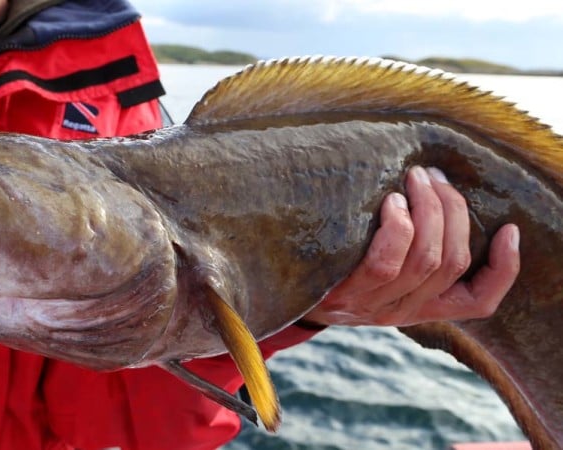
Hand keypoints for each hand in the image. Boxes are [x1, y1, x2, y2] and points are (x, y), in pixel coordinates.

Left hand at [304, 166, 520, 326]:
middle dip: (452, 211)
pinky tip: (392, 203)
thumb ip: (410, 245)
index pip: (478, 301)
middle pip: (452, 261)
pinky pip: (386, 262)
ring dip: (429, 211)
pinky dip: (398, 227)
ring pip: (426, 259)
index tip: (509, 229)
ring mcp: (375, 306)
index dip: (504, 269)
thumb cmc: (335, 267)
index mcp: (421, 308)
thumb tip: (435, 189)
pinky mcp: (346, 296)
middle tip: (434, 176)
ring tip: (415, 177)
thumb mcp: (377, 267)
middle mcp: (403, 311)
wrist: (279, 295)